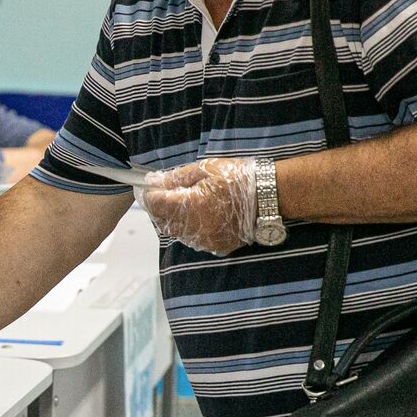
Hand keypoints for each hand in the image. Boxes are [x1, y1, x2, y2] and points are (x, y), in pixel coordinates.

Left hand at [139, 157, 257, 255]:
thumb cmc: (237, 178)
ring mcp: (206, 240)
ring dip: (173, 219)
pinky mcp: (217, 247)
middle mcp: (196, 228)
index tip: (147, 186)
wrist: (269, 196)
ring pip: (177, 233)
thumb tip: (153, 181)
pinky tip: (199, 216)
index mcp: (191, 205)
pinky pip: (194, 240)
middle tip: (164, 193)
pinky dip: (190, 229)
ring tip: (184, 203)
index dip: (148, 194)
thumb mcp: (205, 169)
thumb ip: (176, 177)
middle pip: (162, 221)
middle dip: (159, 207)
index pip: (155, 204)